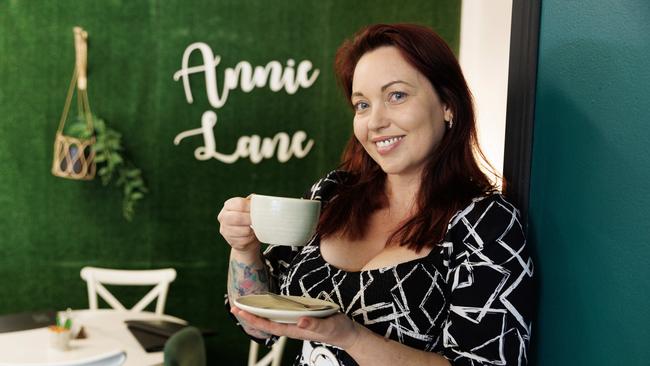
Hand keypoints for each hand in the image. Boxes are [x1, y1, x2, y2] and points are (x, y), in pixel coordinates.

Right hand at [217, 197, 259, 253]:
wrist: (245, 237)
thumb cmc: (249, 218)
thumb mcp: (250, 208)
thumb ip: (253, 202)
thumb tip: (261, 201)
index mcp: (228, 205)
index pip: (239, 204)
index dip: (251, 207)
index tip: (259, 209)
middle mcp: (223, 217)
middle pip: (238, 218)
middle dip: (251, 219)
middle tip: (259, 220)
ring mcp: (225, 230)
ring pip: (244, 231)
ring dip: (253, 230)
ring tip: (256, 228)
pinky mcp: (232, 242)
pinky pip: (245, 240)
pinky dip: (252, 238)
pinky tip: (253, 235)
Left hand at [231, 307, 359, 349]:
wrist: (347, 333)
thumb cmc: (337, 330)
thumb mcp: (328, 326)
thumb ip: (314, 325)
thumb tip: (300, 322)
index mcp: (295, 330)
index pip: (269, 325)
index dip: (253, 319)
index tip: (239, 311)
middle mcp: (292, 327)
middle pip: (266, 322)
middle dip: (250, 315)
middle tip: (234, 305)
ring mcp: (295, 323)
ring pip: (272, 318)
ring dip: (258, 311)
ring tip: (246, 304)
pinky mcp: (300, 317)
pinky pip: (281, 314)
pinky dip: (270, 309)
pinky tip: (266, 304)